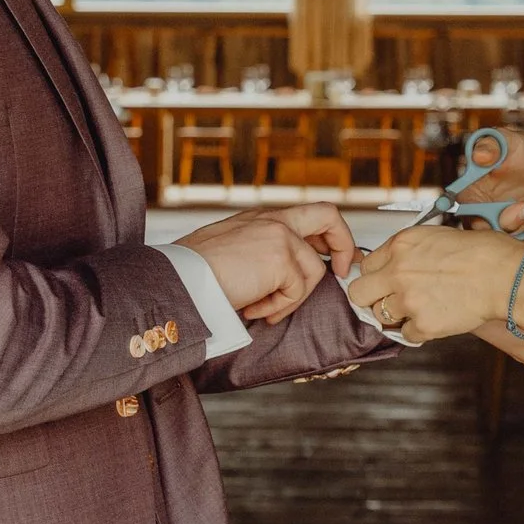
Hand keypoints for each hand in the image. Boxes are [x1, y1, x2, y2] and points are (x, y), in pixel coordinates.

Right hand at [178, 204, 356, 324]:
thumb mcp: (234, 252)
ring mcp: (279, 236)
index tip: (334, 259)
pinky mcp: (280, 257)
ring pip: (314, 270)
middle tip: (342, 273)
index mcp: (262, 218)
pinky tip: (252, 309)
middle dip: (345, 244)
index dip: (329, 235)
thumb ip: (262, 254)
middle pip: (328, 215)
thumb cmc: (195, 273)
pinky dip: (278, 307)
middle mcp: (273, 219)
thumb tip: (285, 278)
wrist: (179, 279)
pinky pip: (297, 291)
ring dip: (292, 298)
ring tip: (261, 309)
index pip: (310, 214)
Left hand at [344, 223, 523, 343]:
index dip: (377, 275)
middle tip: (389, 300)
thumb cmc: (483, 253)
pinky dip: (419, 331)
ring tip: (421, 308)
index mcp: (401, 244)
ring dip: (396, 316)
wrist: (505, 275)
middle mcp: (398, 271)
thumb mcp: (438, 237)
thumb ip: (410, 251)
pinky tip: (436, 319)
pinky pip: (407, 335)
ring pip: (380, 316)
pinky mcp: (423, 325)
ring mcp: (408, 300)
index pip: (367, 264)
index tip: (384, 282)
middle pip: (359, 293)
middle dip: (371, 298)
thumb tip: (397, 264)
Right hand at [455, 127, 523, 241]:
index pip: (464, 218)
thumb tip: (479, 155)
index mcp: (470, 196)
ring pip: (512, 244)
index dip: (480, 219)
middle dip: (511, 223)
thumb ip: (491, 146)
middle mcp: (484, 217)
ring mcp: (505, 229)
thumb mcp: (508, 141)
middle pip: (489, 238)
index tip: (499, 207)